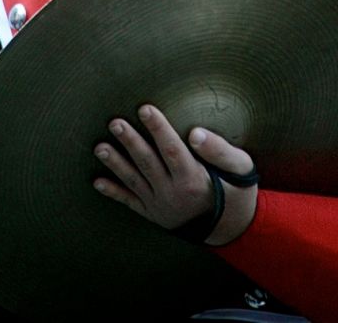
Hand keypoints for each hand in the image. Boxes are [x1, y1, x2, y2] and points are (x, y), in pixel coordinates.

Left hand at [92, 104, 256, 244]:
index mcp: (194, 178)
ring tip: (99, 147)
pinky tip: (97, 182)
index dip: (158, 128)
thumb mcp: (240, 168)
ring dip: (116, 164)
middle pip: (148, 162)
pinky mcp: (153, 214)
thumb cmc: (236, 190)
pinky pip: (131, 203)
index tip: (145, 108)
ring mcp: (160, 205)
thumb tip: (195, 133)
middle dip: (130, 141)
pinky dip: (114, 193)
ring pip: (134, 181)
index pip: (172, 149)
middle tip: (114, 122)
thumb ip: (220, 150)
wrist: (232, 229)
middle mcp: (173, 193)